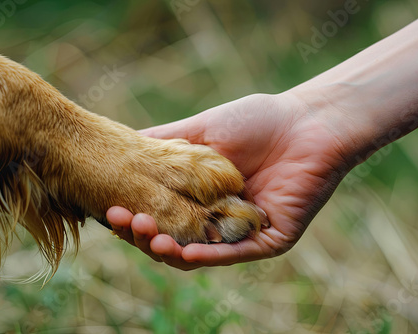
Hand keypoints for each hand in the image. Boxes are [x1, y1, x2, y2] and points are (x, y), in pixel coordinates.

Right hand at [107, 92, 350, 269]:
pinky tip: (182, 251)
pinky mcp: (267, 241)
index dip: (132, 216)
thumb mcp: (199, 131)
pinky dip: (207, 256)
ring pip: (197, 255)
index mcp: (198, 198)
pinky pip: (233, 255)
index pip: (158, 216)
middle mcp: (215, 220)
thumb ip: (163, 142)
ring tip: (148, 235)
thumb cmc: (256, 121)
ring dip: (168, 249)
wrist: (307, 123)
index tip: (109, 209)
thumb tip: (119, 145)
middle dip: (143, 235)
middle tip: (123, 220)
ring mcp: (240, 234)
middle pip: (171, 240)